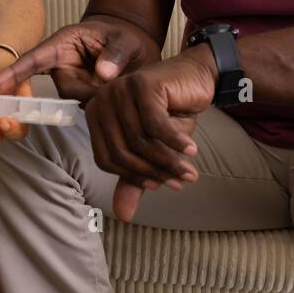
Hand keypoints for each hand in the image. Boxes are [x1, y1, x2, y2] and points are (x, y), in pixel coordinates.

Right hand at [0, 15, 161, 101]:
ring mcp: (69, 82)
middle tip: (117, 77)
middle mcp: (62, 64)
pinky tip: (114, 88)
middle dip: (91, 89)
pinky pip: (86, 106)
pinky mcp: (79, 96)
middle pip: (65, 88)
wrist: (132, 47)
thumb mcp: (125, 40)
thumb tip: (104, 74)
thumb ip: (117, 53)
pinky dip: (102, 101)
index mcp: (63, 43)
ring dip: (99, 95)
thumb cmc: (124, 36)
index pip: (35, 59)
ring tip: (118, 78)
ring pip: (77, 100)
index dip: (15, 72)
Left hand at [83, 45, 217, 222]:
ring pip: (140, 140)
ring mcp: (119, 90)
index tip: (159, 186)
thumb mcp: (154, 149)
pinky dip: (175, 141)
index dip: (134, 177)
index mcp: (96, 117)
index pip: (107, 159)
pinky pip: (155, 125)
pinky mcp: (141, 83)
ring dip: (168, 161)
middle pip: (122, 151)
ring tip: (189, 171)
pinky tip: (191, 149)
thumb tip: (123, 215)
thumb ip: (136, 178)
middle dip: (154, 171)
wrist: (197, 77)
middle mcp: (101, 101)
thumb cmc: (172, 113)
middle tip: (181, 181)